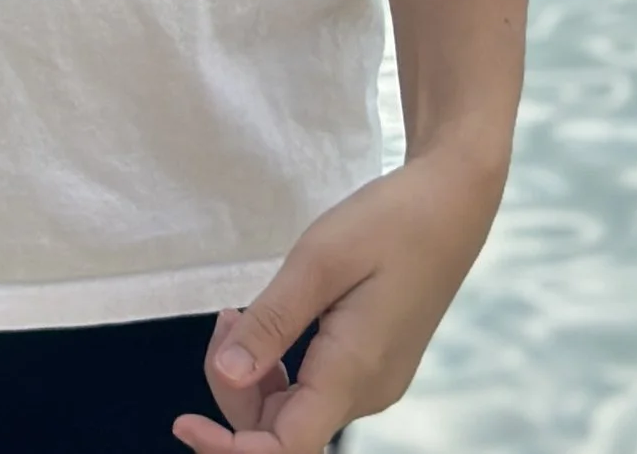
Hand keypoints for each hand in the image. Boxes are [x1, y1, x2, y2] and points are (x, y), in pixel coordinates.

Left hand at [170, 145, 505, 453]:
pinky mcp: (371, 367)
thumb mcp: (319, 260)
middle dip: (233, 391)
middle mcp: (366, 394)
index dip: (231, 450)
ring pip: (293, 412)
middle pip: (282, 430)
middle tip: (224, 318)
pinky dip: (277, 368)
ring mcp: (372, 384)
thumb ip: (272, 322)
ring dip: (253, 378)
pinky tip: (265, 324)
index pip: (288, 449)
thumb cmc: (388, 223)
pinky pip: (311, 391)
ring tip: (239, 314)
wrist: (450, 207)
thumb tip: (226, 377)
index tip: (185, 422)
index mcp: (354, 373)